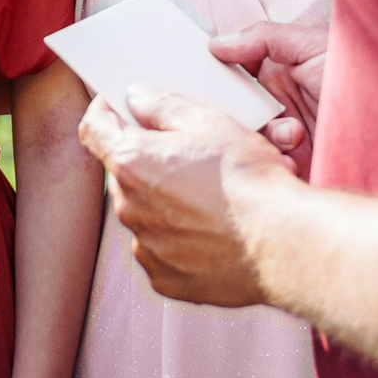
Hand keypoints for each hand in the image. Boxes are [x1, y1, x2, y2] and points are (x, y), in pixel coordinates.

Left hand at [79, 87, 291, 307]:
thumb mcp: (209, 122)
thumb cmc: (249, 180)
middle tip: (190, 156)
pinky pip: (163, 251)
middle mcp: (129, 207)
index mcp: (131, 162)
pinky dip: (180, 240)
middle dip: (148, 161)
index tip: (117, 106)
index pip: (94, 129)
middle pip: (124, 173)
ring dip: (166, 203)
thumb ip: (162, 106)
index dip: (104, 111)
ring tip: (212, 198)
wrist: (283, 244)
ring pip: (145, 214)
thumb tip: (137, 98)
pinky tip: (214, 231)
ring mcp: (146, 247)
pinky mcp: (165, 278)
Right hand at [212, 19, 328, 174]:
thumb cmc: (366, 72)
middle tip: (254, 113)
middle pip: (236, 113)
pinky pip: (272, 168)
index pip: (233, 78)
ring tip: (293, 133)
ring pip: (251, 142)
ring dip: (264, 138)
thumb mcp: (312, 44)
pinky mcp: (301, 166)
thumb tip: (216, 43)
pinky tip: (293, 156)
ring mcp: (289, 138)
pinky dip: (276, 164)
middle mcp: (278, 105)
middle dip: (238, 116)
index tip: (205, 82)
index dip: (217, 81)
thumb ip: (263, 39)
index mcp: (276, 74)